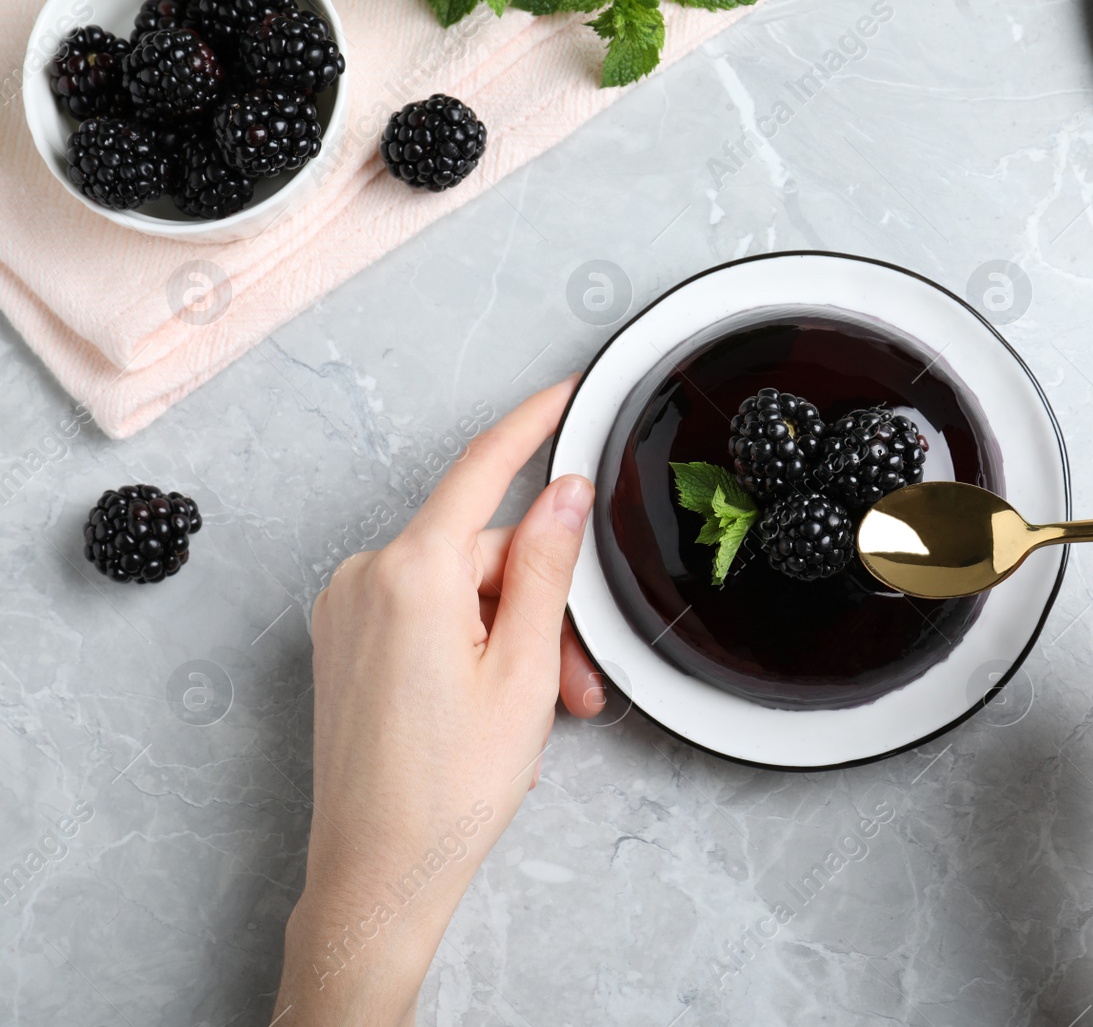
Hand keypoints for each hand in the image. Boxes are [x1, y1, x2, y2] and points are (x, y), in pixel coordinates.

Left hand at [273, 377, 605, 1025]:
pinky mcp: (343, 642)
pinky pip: (424, 613)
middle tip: (576, 681)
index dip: (531, 425)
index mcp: (412, 574)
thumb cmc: (448, 789)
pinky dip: (471, 643)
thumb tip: (562, 494)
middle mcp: (366, 578)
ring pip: (460, 588)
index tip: (563, 394)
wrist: (378, 872)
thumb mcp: (525, 669)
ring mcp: (346, 611)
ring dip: (513, 636)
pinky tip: (491, 703)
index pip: (482, 469)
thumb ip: (547, 566)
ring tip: (540, 712)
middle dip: (542, 606)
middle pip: (484, 553)